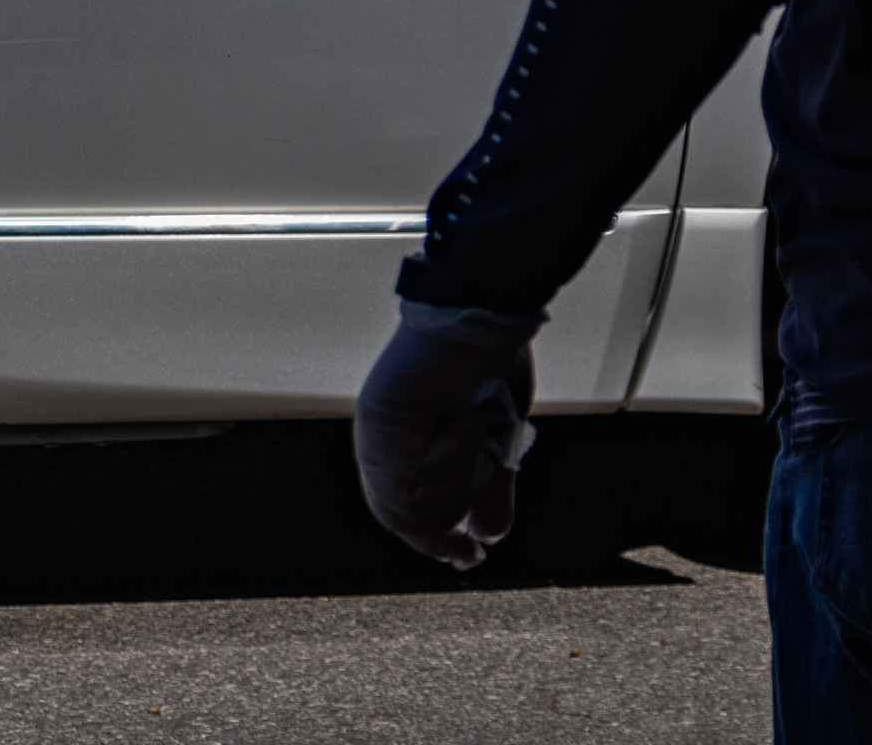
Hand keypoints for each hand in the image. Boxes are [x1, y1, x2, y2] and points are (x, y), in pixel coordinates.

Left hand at [354, 312, 536, 569]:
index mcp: (397, 448)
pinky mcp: (381, 422)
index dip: (436, 542)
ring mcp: (375, 434)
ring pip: (417, 503)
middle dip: (455, 504)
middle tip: (485, 462)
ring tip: (477, 428)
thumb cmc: (486, 363)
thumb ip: (489, 490)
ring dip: (461, 473)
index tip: (470, 558)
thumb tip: (488, 536)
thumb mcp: (496, 441)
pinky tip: (466, 412)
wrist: (484, 312)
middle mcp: (378, 445)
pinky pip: (424, 471)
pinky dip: (458, 447)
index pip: (403, 517)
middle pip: (405, 520)